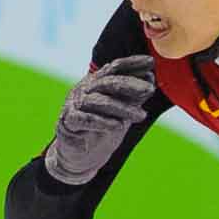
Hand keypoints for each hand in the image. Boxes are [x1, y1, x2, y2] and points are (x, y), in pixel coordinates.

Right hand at [45, 54, 155, 184]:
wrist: (81, 156)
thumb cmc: (104, 130)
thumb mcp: (123, 111)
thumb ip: (134, 96)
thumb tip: (150, 78)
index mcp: (96, 83)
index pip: (114, 68)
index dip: (131, 63)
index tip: (151, 62)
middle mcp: (84, 90)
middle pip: (107, 82)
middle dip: (130, 84)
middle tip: (150, 89)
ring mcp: (74, 105)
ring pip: (98, 102)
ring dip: (122, 108)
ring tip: (142, 116)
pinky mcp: (67, 123)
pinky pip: (84, 119)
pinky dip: (101, 122)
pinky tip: (118, 126)